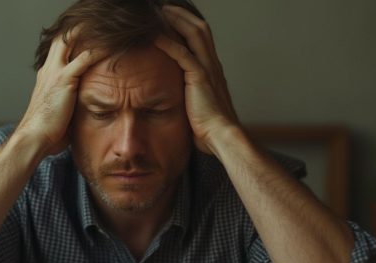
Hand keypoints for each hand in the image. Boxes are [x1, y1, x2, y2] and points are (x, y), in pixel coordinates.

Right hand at [16, 29, 106, 155]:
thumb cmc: (48, 133)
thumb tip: (84, 111)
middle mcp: (48, 70)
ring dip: (86, 34)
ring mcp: (55, 72)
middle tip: (97, 32)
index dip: (71, 44)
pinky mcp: (64, 79)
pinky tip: (110, 47)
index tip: (88, 42)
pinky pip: (84, 58)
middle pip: (60, 40)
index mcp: (46, 77)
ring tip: (104, 33)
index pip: (58, 51)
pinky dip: (97, 50)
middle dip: (76, 33)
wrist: (34, 138)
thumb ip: (70, 104)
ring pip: (69, 42)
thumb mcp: (60, 113)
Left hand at [155, 5, 238, 153]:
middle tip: (164, 8)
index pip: (202, 39)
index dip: (187, 25)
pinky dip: (169, 42)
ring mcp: (208, 69)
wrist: (220, 137)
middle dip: (182, 15)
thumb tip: (177, 97)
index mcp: (212, 70)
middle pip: (200, 29)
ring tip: (160, 12)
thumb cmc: (208, 128)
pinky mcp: (200, 77)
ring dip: (177, 21)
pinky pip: (183, 53)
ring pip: (195, 34)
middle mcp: (212, 65)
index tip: (171, 18)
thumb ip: (190, 94)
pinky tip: (155, 36)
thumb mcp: (197, 105)